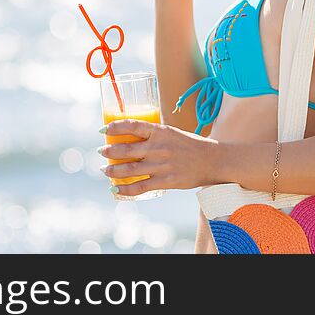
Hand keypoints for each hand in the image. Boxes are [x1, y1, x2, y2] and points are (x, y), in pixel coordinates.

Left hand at [97, 119, 218, 197]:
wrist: (213, 161)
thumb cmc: (190, 145)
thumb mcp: (172, 133)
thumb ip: (154, 135)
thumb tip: (131, 137)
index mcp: (160, 131)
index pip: (132, 126)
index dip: (114, 127)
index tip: (102, 131)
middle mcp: (159, 147)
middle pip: (126, 150)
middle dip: (109, 151)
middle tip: (101, 151)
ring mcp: (162, 165)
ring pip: (130, 169)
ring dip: (113, 170)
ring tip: (105, 170)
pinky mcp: (166, 181)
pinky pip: (140, 187)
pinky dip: (125, 189)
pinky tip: (116, 188)